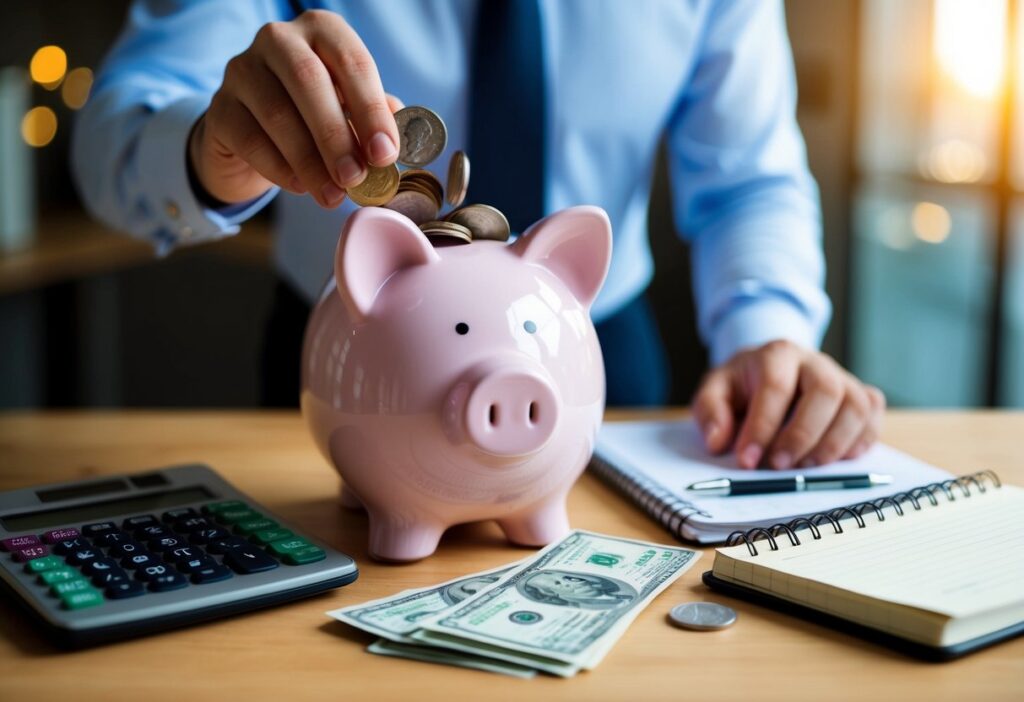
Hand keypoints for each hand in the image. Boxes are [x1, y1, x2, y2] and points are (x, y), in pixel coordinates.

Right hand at [188, 10, 402, 208]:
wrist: (254, 136)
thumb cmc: (313, 118)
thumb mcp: (349, 111)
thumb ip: (373, 119)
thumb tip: (393, 143)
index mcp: (322, 31)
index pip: (352, 62)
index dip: (370, 110)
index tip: (384, 153)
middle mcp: (279, 39)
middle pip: (309, 81)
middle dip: (337, 135)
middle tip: (356, 178)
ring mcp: (242, 70)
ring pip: (277, 114)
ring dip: (310, 161)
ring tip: (333, 194)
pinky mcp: (219, 109)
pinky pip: (251, 140)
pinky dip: (280, 168)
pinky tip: (302, 187)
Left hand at [692, 340, 885, 469]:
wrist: (769, 370)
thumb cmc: (743, 385)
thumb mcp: (715, 392)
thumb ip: (710, 412)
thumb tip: (718, 441)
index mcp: (777, 355)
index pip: (775, 386)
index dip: (762, 426)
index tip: (747, 459)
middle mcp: (815, 362)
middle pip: (825, 392)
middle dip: (802, 435)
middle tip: (779, 466)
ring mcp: (843, 378)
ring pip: (855, 406)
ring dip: (833, 444)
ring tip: (804, 468)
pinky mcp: (861, 395)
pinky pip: (873, 415)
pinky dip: (861, 440)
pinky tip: (837, 459)